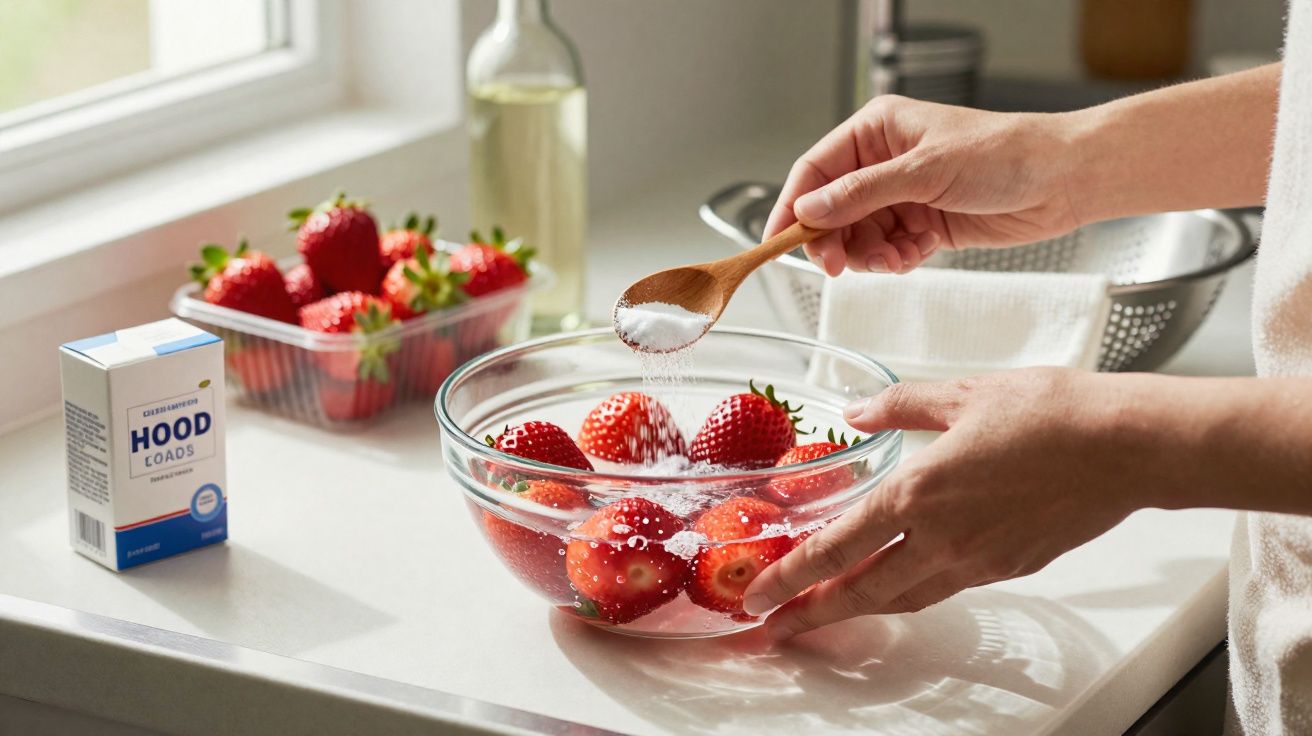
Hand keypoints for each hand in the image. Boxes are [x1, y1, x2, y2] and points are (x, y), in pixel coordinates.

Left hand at [742, 368, 1151, 639]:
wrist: (1125, 447)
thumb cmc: (1049, 412)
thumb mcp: (959, 393)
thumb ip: (896, 405)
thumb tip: (854, 412)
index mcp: (917, 493)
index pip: (835, 548)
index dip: (789, 576)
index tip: (757, 596)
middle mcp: (940, 539)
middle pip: (860, 592)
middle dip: (809, 614)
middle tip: (771, 629)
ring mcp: (976, 561)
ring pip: (902, 598)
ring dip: (857, 610)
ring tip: (823, 616)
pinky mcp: (1008, 567)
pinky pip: (944, 588)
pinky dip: (909, 593)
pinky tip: (898, 585)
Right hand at [764, 96, 1082, 275]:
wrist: (1063, 181)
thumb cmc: (1006, 154)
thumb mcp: (925, 170)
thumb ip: (862, 194)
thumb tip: (809, 211)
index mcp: (876, 132)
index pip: (815, 171)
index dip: (793, 207)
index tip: (778, 241)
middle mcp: (883, 162)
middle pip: (830, 211)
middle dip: (835, 240)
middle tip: (840, 266)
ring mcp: (901, 195)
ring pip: (857, 237)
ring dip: (869, 256)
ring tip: (896, 258)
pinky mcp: (921, 225)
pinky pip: (887, 251)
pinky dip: (895, 260)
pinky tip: (917, 254)